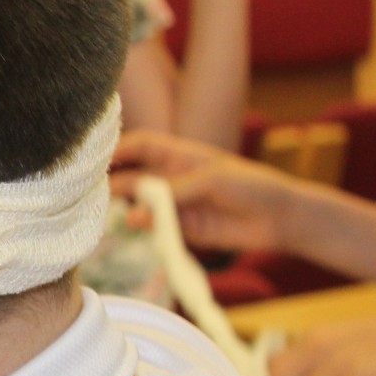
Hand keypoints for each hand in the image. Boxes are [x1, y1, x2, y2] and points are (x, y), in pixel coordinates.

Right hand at [112, 130, 300, 251]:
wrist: (280, 218)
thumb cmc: (252, 186)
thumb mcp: (212, 179)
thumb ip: (174, 191)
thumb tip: (136, 208)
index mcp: (181, 156)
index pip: (142, 145)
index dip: (120, 147)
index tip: (97, 158)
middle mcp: (174, 179)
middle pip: (135, 177)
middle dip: (114, 183)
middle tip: (95, 193)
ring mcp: (177, 205)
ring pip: (141, 205)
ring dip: (127, 208)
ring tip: (117, 214)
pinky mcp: (183, 230)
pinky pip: (156, 228)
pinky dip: (145, 228)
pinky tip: (140, 226)